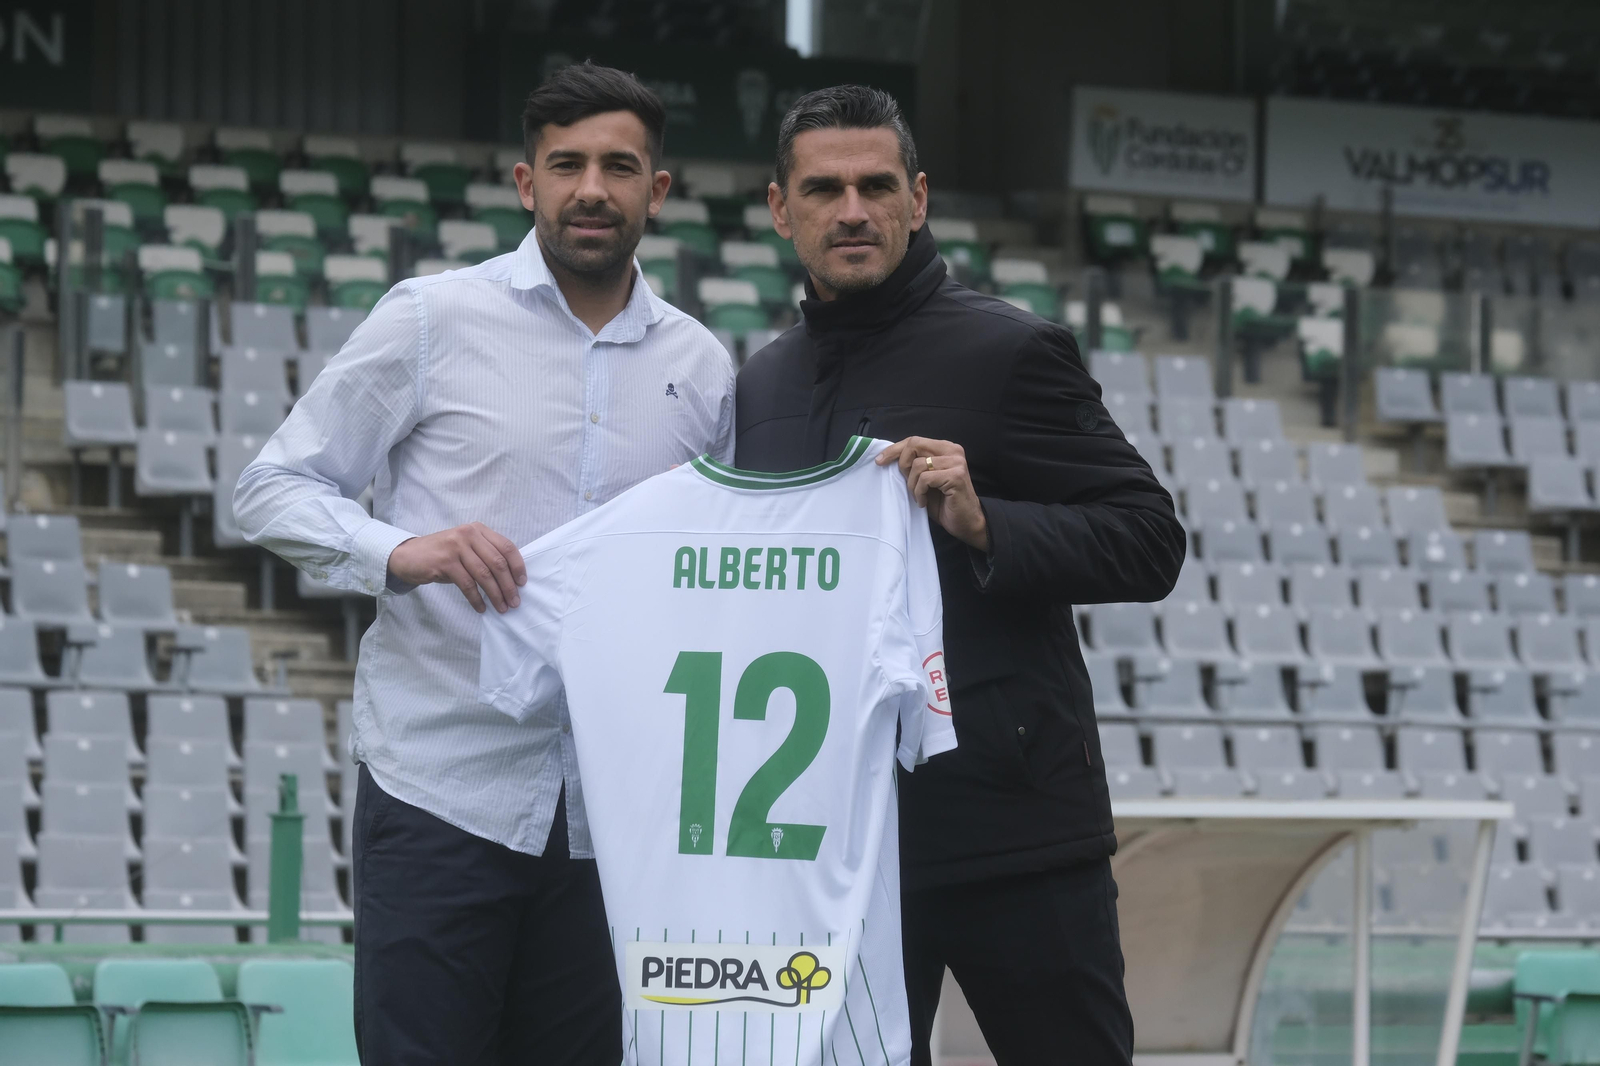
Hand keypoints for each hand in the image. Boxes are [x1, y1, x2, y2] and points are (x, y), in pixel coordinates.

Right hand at [387, 522, 527, 612]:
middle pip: (497, 563)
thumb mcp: (466, 548)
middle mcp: (468, 535)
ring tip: (501, 608)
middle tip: (514, 602)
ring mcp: (456, 547)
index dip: (518, 566)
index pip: (506, 547)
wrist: (409, 556)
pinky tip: (481, 608)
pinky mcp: (445, 562)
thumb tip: (510, 579)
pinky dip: (476, 599)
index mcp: (478, 530)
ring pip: (484, 575)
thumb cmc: (443, 555)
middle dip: (508, 585)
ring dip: (495, 594)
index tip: (523, 583)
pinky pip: (467, 585)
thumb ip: (485, 555)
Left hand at [876, 437, 988, 551]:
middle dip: (903, 465)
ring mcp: (956, 462)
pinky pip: (925, 479)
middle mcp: (953, 451)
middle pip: (914, 445)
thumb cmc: (943, 502)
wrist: (966, 522)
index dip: (895, 449)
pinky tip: (924, 502)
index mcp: (945, 448)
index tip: (880, 461)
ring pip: (918, 465)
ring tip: (919, 497)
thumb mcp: (925, 480)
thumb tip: (889, 458)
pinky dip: (919, 492)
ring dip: (912, 485)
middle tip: (907, 485)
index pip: (914, 440)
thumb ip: (914, 466)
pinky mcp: (956, 476)